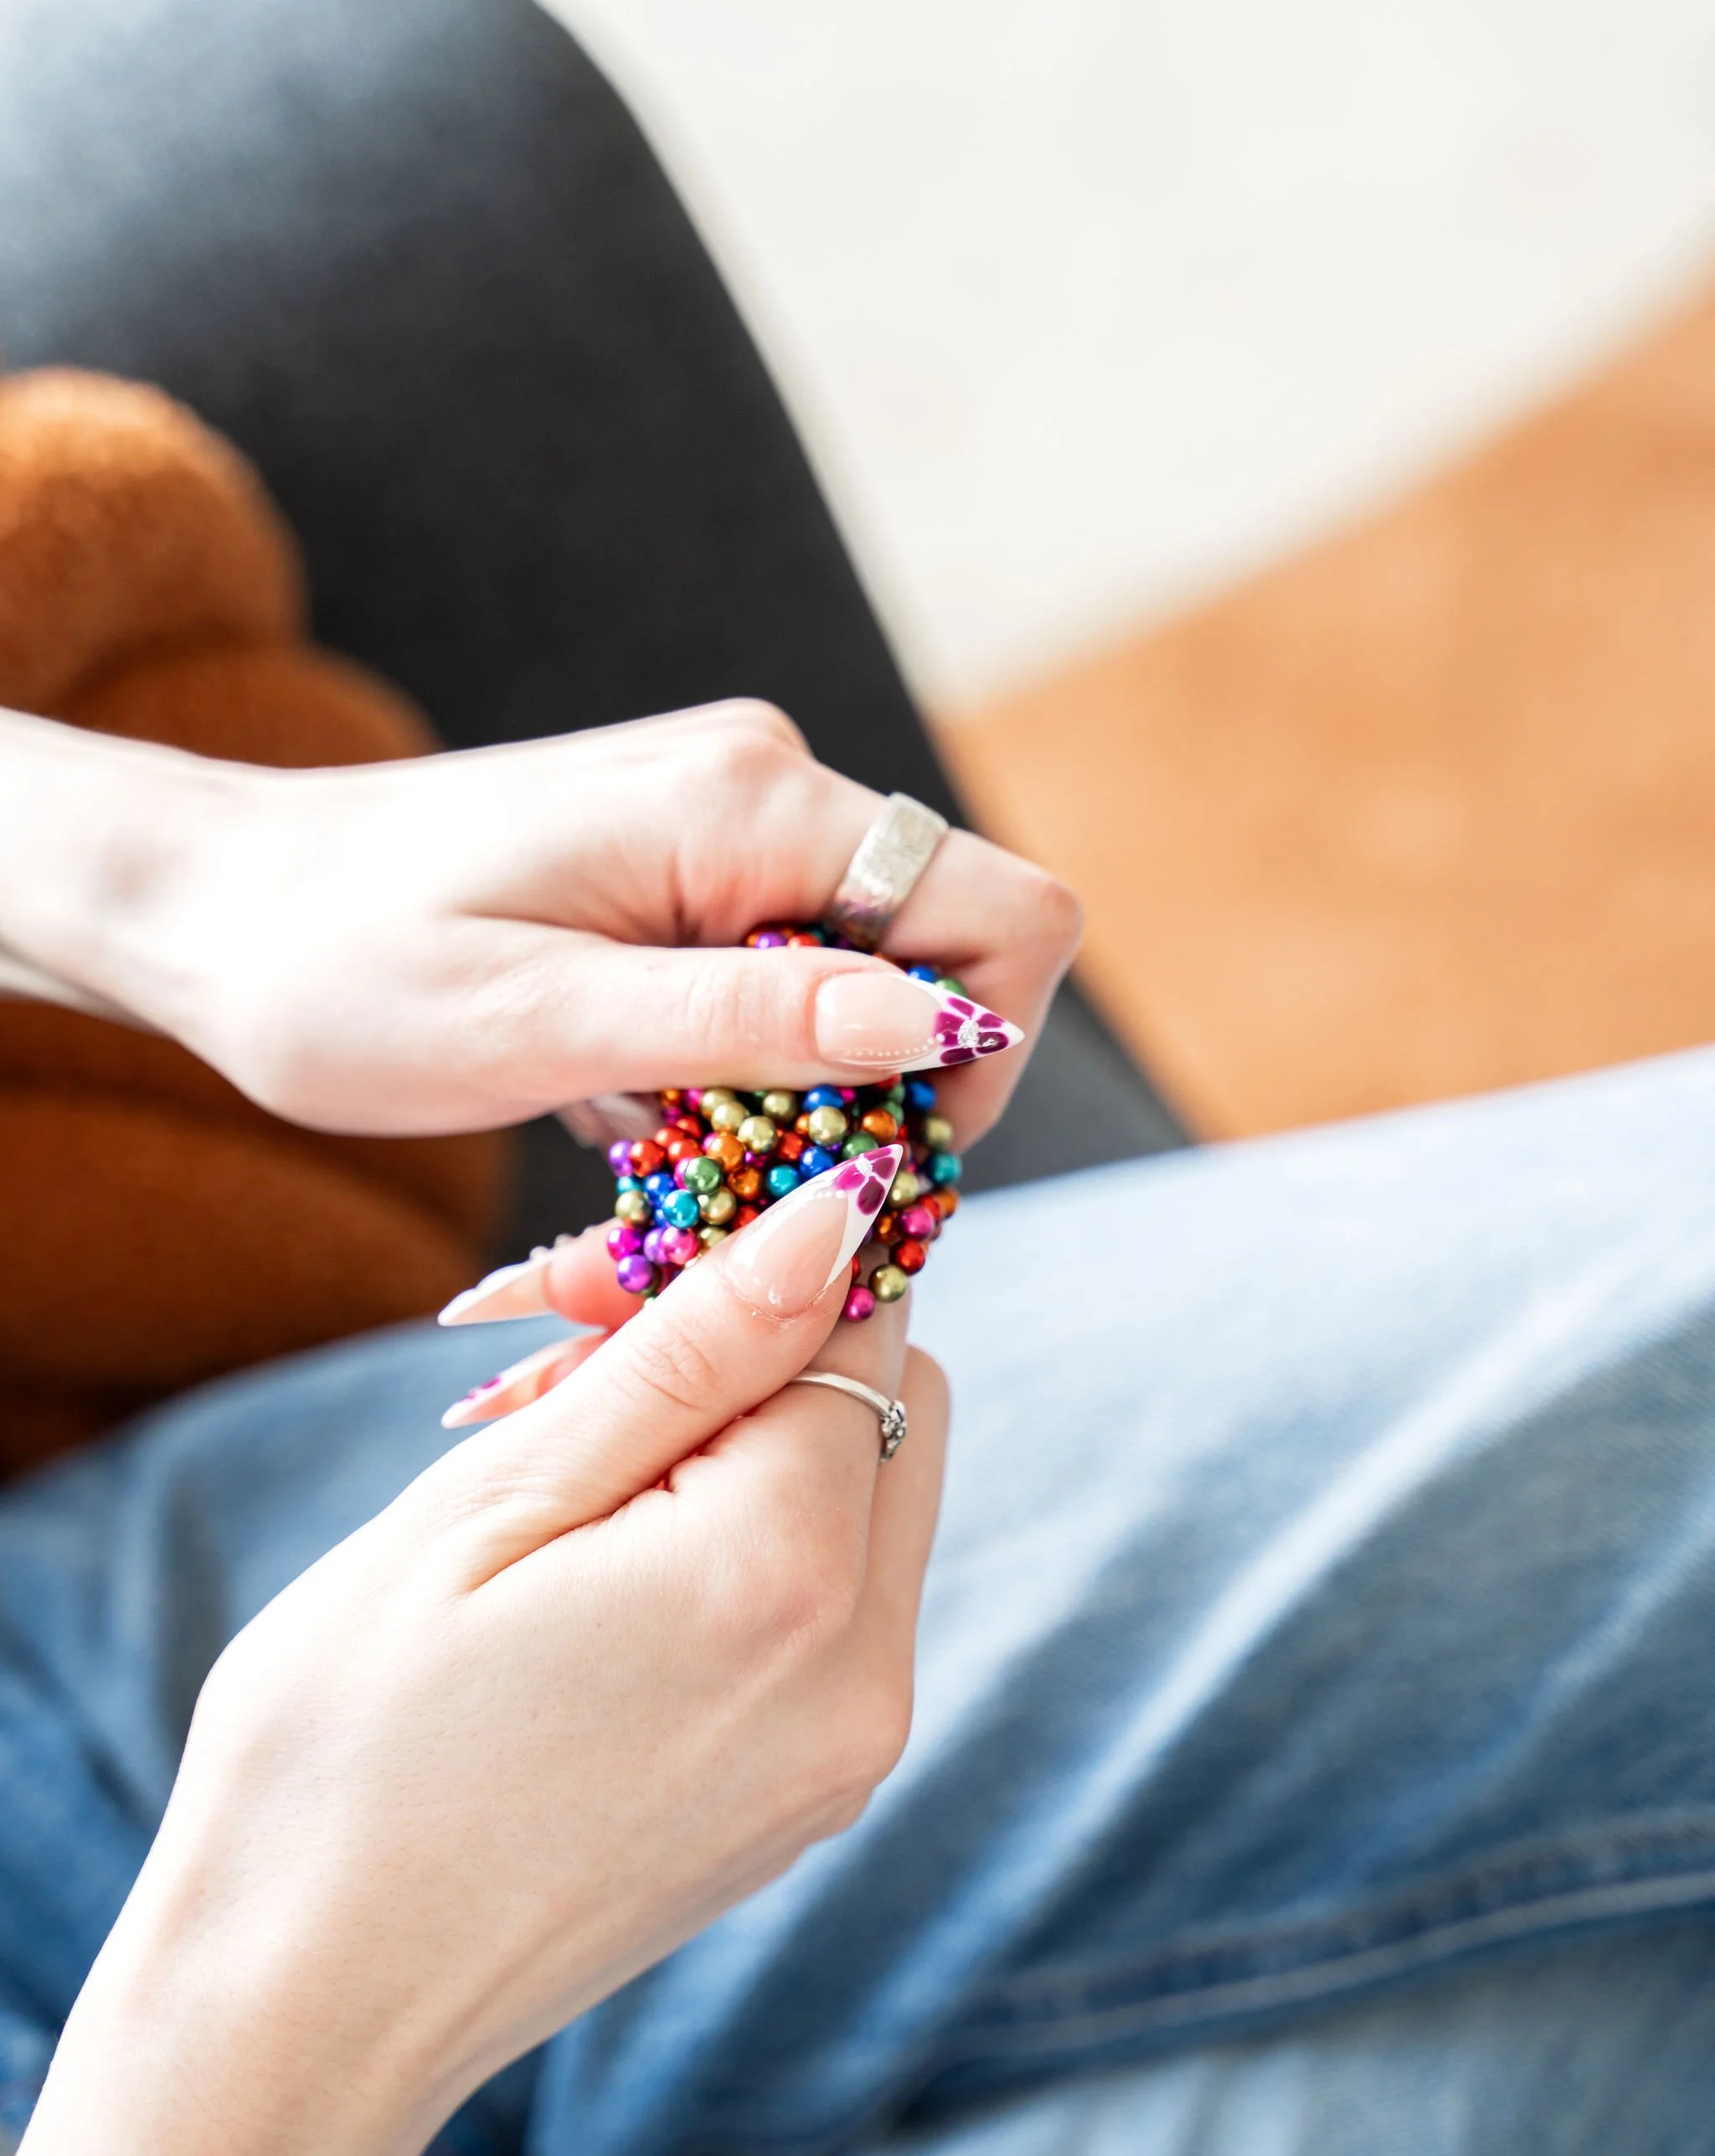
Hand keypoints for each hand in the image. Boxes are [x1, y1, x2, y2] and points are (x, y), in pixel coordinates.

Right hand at [0, 1156, 944, 2155]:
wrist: (306, 2013)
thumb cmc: (346, 1750)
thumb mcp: (492, 1511)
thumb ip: (686, 1357)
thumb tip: (833, 1217)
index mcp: (781, 1577)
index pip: (860, 1326)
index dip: (750, 1270)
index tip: (626, 1281)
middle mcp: (863, 1674)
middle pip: (897, 1409)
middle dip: (771, 1356)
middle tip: (586, 1384)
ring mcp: (851, 1755)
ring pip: (873, 1509)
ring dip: (757, 1458)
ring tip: (573, 1502)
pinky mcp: (817, 1802)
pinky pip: (837, 1616)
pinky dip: (755, 1558)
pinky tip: (607, 1594)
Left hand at [3, 697, 1079, 1139]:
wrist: (204, 905)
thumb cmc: (338, 972)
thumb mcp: (541, 1025)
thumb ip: (748, 1021)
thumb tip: (940, 1027)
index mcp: (745, 804)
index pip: (998, 914)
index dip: (978, 1057)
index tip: (865, 1159)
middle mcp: (759, 786)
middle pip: (948, 949)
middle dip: (890, 1088)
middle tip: (751, 1177)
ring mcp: (722, 822)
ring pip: (870, 977)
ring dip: (811, 1087)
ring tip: (672, 1148)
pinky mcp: (682, 868)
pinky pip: (788, 976)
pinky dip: (753, 1066)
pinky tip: (647, 1114)